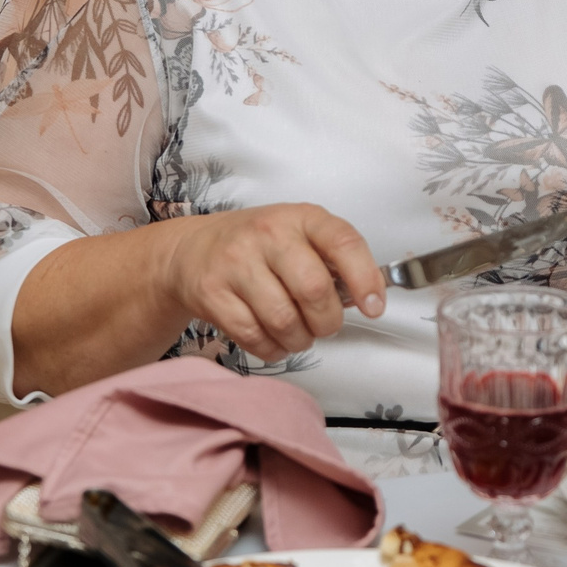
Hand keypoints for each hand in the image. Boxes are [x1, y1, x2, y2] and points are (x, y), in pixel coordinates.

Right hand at [156, 203, 390, 364]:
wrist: (191, 250)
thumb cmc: (259, 246)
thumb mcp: (299, 235)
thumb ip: (334, 260)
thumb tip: (368, 298)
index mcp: (300, 217)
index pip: (343, 242)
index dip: (365, 279)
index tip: (374, 307)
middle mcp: (268, 234)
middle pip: (313, 290)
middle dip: (328, 321)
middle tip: (325, 325)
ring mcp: (235, 263)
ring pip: (283, 320)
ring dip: (300, 339)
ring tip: (299, 334)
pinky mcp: (211, 293)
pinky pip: (253, 337)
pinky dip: (273, 349)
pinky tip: (275, 340)